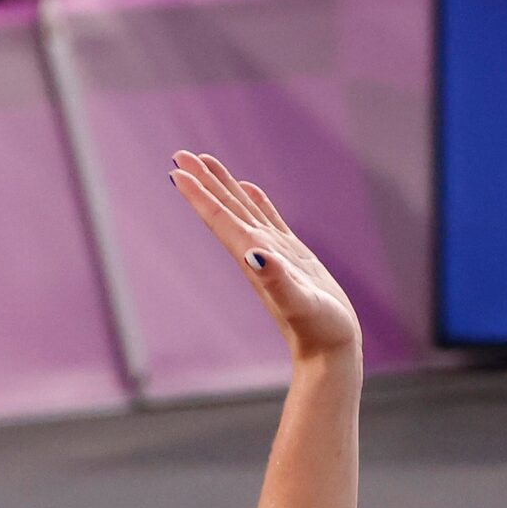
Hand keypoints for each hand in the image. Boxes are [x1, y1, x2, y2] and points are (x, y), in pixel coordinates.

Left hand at [168, 152, 360, 366]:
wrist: (329, 353)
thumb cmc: (319, 331)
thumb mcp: (300, 304)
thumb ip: (277, 280)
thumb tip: (256, 255)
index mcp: (254, 259)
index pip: (222, 220)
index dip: (199, 195)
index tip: (177, 170)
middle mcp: (258, 254)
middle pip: (226, 210)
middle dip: (204, 183)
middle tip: (181, 154)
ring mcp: (274, 254)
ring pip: (244, 211)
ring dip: (224, 187)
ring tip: (206, 161)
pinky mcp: (293, 258)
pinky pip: (270, 221)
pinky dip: (257, 202)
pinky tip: (250, 189)